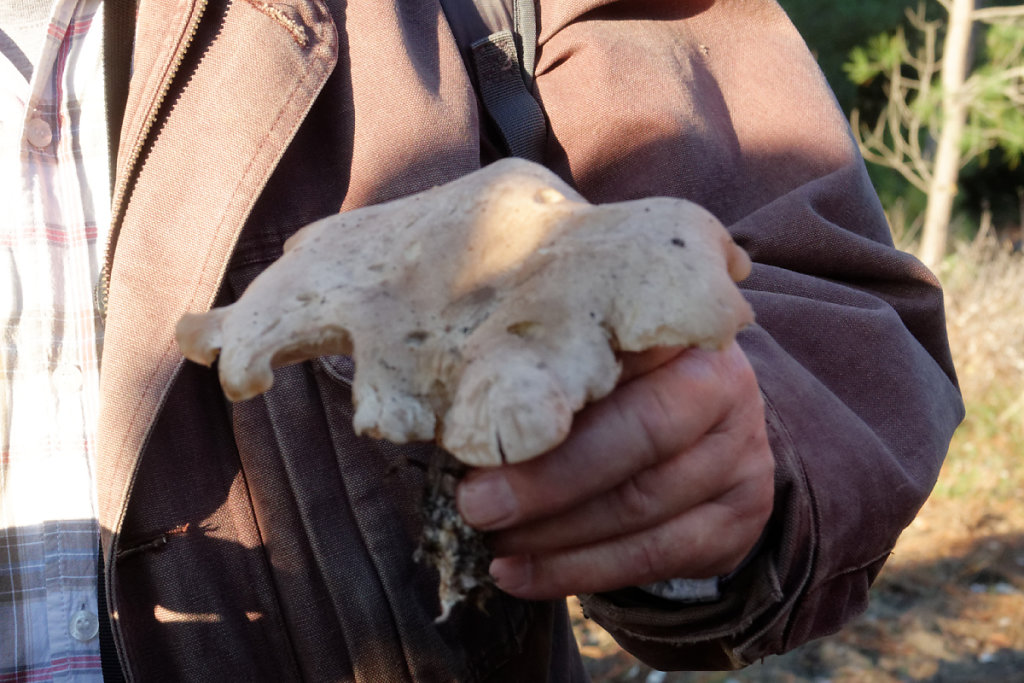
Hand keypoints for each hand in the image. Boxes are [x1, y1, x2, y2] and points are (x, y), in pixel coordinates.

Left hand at [455, 341, 773, 599]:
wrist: (702, 437)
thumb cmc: (619, 390)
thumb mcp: (593, 362)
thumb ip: (543, 374)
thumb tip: (451, 409)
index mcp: (678, 327)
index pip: (615, 354)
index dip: (548, 392)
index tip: (478, 423)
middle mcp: (725, 384)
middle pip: (640, 433)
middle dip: (548, 477)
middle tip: (475, 504)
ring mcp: (741, 453)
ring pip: (643, 503)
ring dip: (555, 535)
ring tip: (492, 544)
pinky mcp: (741, 516)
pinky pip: (658, 555)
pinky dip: (581, 572)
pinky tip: (521, 576)